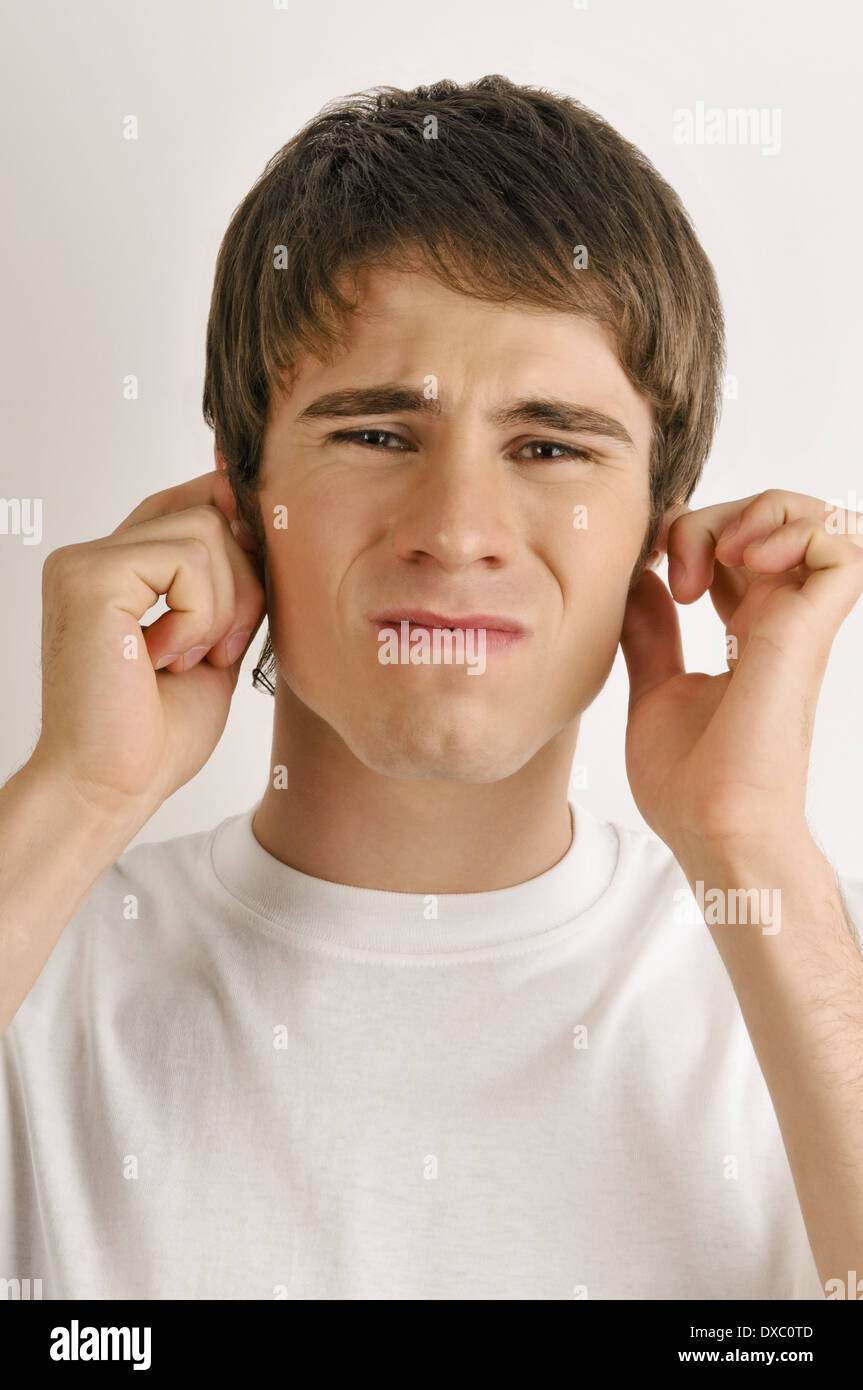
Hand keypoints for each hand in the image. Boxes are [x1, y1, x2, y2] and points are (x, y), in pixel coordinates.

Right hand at [31, 469, 265, 820]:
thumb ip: (232, 586)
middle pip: (211, 511)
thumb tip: (264, 521)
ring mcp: (86, 562)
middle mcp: (94, 555)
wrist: (111, 789)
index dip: (239, 536)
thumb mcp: (216, 643)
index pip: (195, 502)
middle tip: (219, 652)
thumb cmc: (157, 735)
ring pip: (207, 532)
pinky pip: (187, 560)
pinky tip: (165, 660)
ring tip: (188, 660)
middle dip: (243, 586)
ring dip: (222, 609)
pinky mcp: (90, 577)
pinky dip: (199, 618)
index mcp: (119, 568)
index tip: (250, 600)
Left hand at [618, 489, 862, 858]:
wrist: (711, 827)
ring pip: (815, 518)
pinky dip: (792, 530)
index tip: (650, 560)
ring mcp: (800, 623)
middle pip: (774, 519)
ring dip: (759, 512)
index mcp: (749, 631)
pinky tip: (744, 559)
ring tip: (717, 555)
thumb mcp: (655, 687)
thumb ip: (652, 632)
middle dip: (715, 516)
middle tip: (676, 566)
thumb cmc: (690, 783)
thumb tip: (640, 578)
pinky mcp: (810, 629)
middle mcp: (781, 620)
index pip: (740, 546)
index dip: (695, 529)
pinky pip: (842, 545)